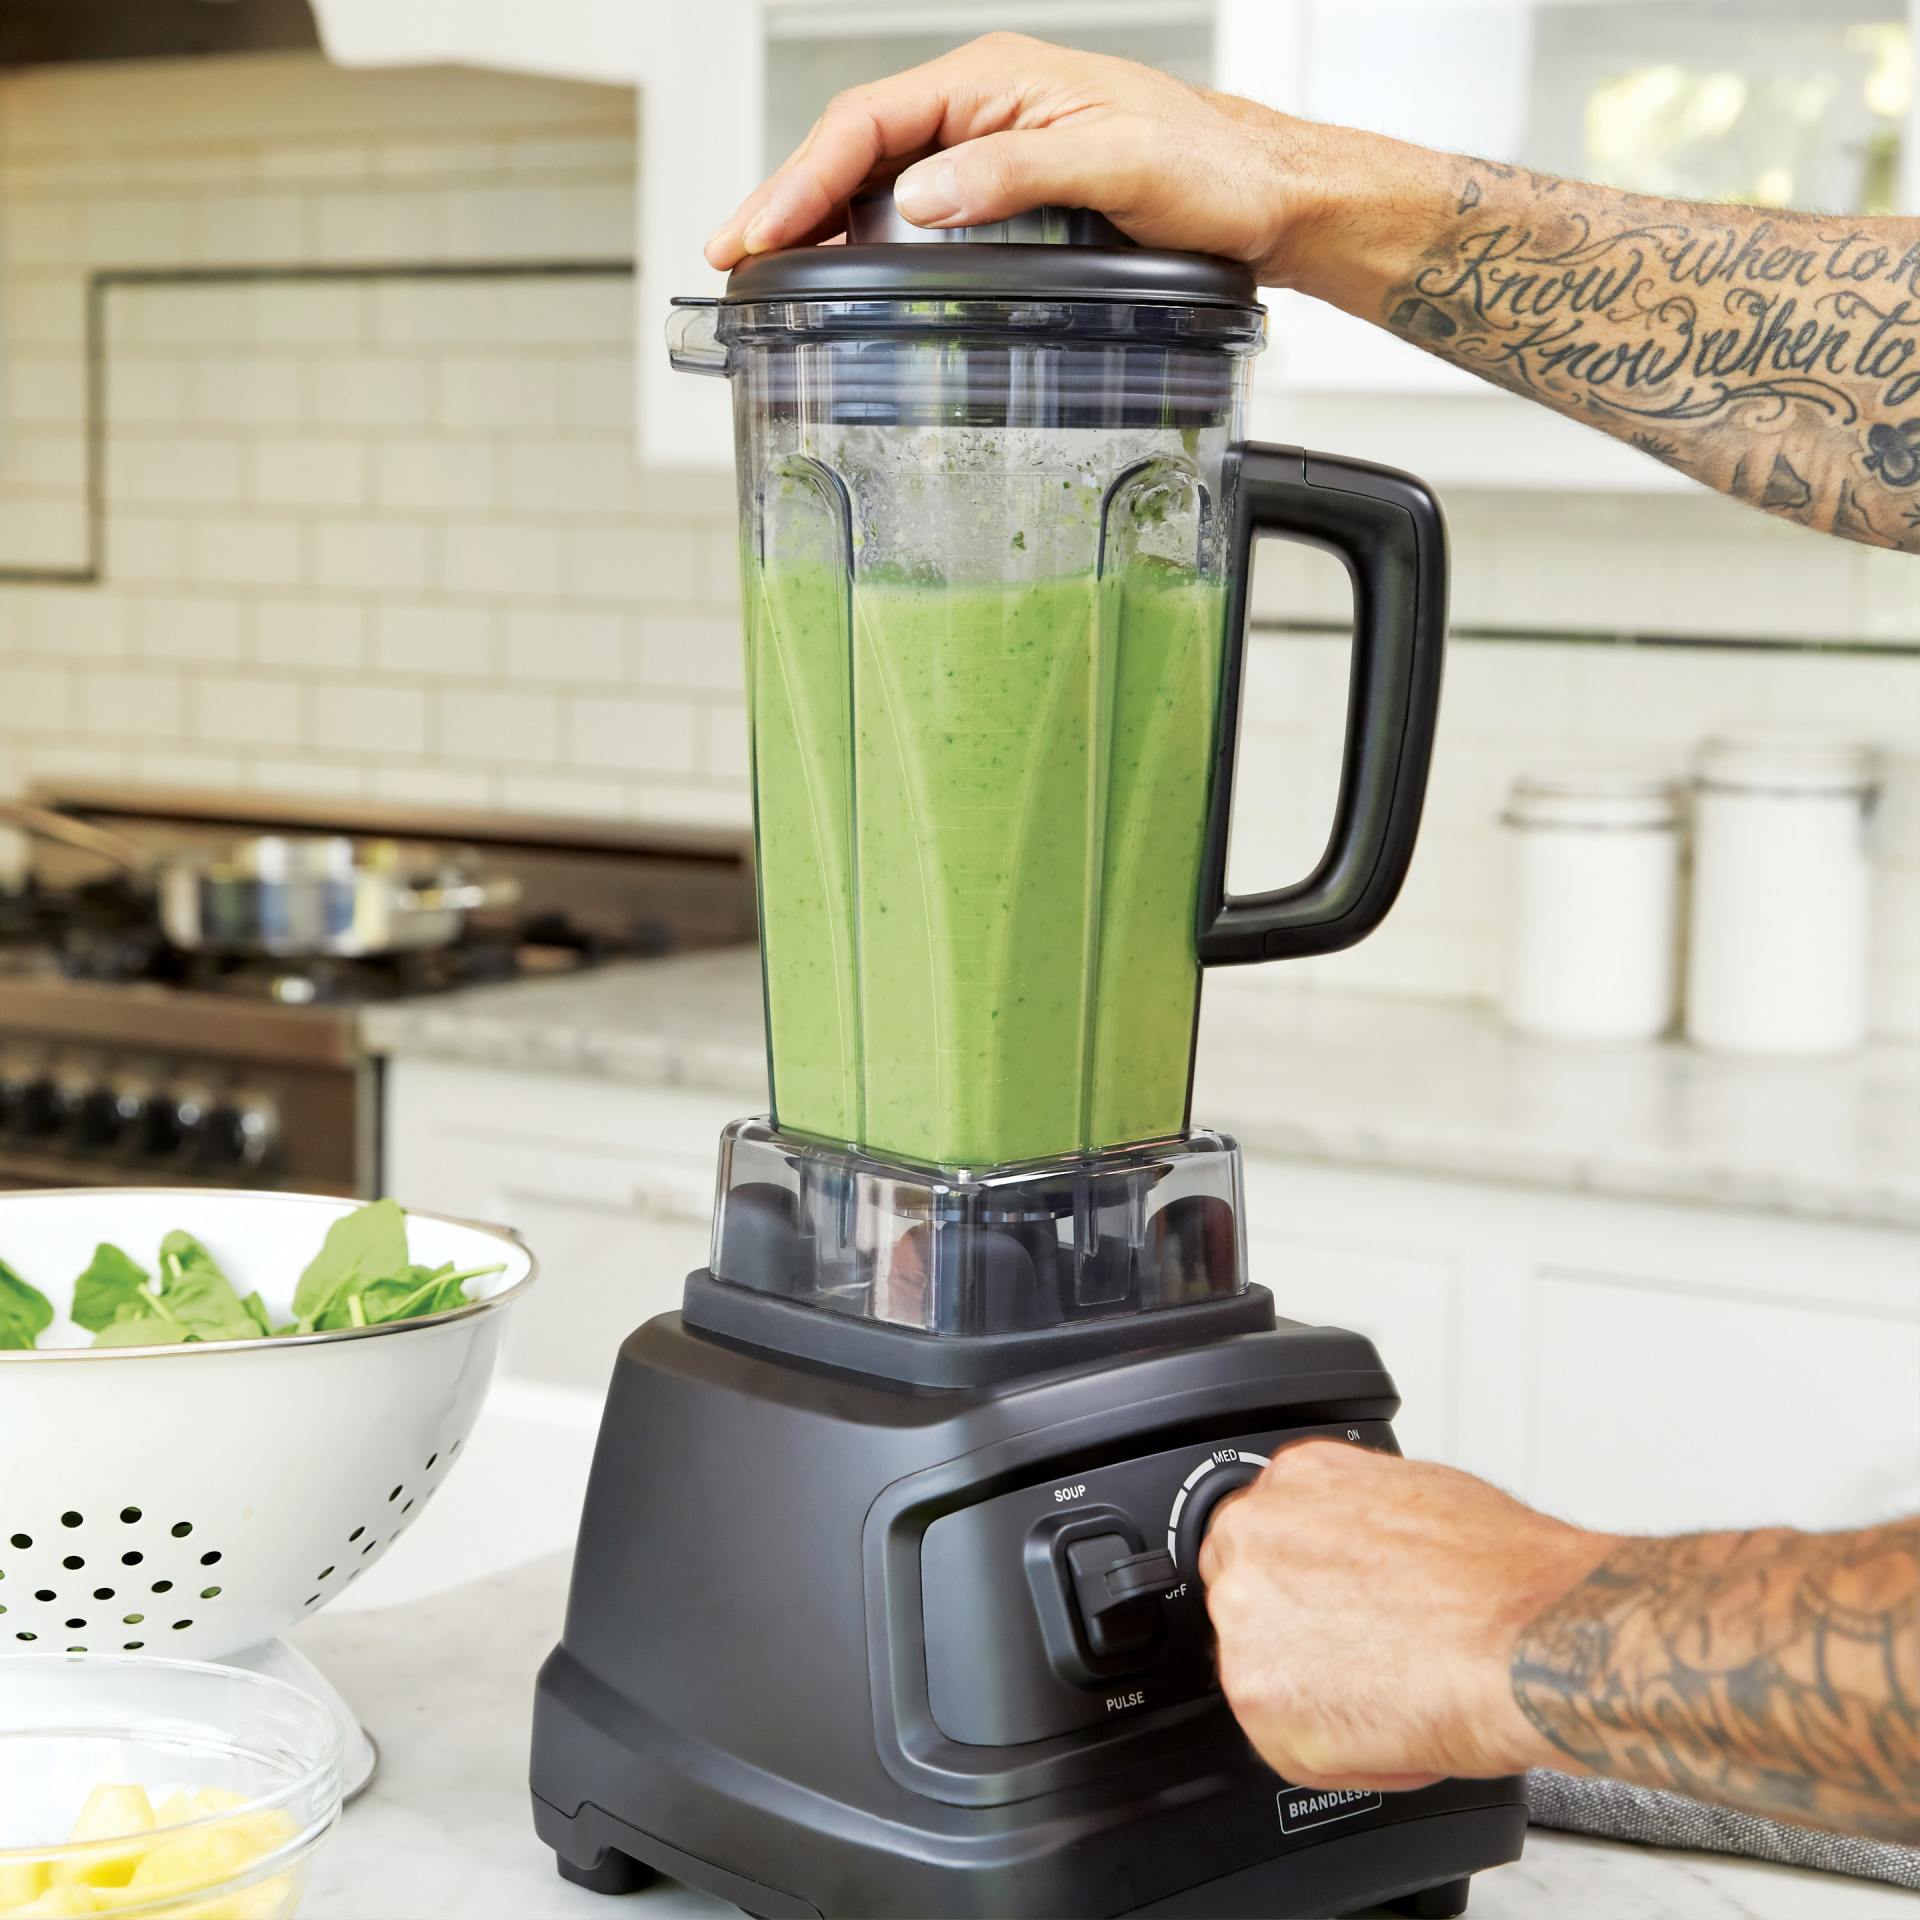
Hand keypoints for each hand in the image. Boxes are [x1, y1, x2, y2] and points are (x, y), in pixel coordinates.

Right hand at [703, 33, 1337, 287]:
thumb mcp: (1115, 164)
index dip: (801, 177)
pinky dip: (866, 232)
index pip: (867, 121)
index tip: (757, 231)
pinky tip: (846, 268)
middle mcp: (984, 104)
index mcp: (995, 80)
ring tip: (769, 269)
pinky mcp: (1008, 185)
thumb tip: (920, 196)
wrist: (1264, 195)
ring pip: (879, 174)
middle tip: (733, 257)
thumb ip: (1014, 173)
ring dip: (818, 217)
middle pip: (856, 145)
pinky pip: (916, 201)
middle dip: (787, 199)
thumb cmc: (1210, 171)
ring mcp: (993, 144)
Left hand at [1198, 1440, 1612, 1790]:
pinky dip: (1341, 1757)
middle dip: (1301, 1636)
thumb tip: (1364, 1548)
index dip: (1305, 1585)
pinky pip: (1292, 1745)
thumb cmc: (1507, 1577)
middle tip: (1368, 1659)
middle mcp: (1254, 1535)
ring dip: (1320, 1698)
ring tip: (1394, 1694)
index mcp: (1295, 1480)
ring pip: (1266, 1674)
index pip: (1266, 1537)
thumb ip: (1360, 1519)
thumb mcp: (1422, 1496)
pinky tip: (1396, 1730)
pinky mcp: (1256, 1695)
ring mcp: (1246, 1614)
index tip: (1336, 1610)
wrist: (1531, 1642)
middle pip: (1251, 1599)